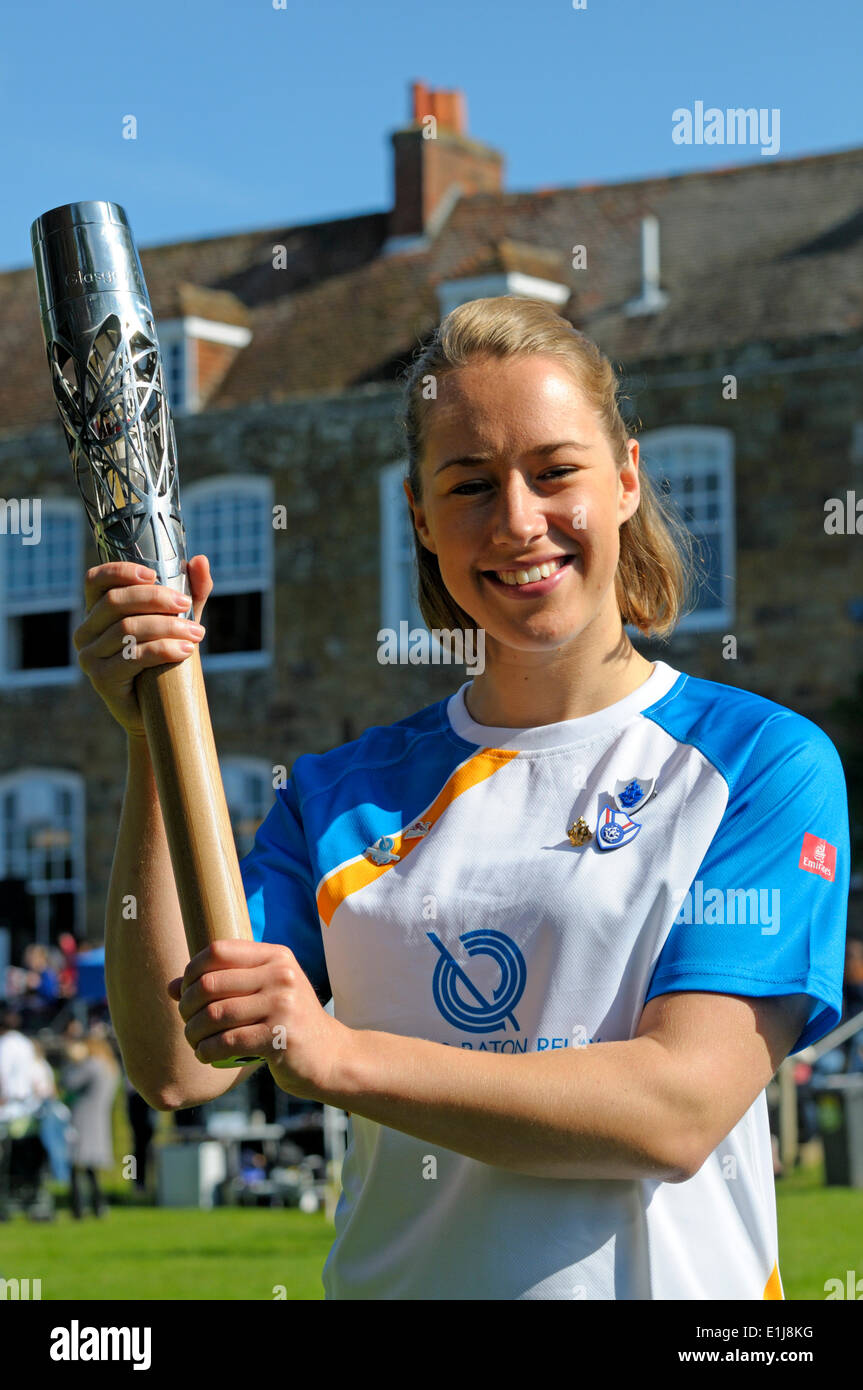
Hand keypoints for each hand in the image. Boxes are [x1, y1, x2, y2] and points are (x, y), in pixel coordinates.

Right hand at [73, 555, 212, 738]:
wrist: (158, 712)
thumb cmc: (164, 660)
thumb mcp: (178, 621)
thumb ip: (190, 593)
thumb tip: (200, 560)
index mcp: (97, 611)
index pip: (96, 580)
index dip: (121, 572)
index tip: (154, 573)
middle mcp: (86, 631)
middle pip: (116, 602)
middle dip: (156, 600)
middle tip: (187, 606)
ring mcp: (89, 656)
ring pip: (127, 629)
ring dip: (167, 627)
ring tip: (197, 633)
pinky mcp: (101, 679)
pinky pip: (133, 657)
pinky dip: (162, 650)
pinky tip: (185, 650)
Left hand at [168, 939, 350, 1101]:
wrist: (330, 1056)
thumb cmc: (288, 1022)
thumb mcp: (262, 993)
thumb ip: (222, 985)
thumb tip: (171, 987)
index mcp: (276, 956)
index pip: (218, 950)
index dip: (192, 970)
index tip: (186, 991)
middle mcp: (281, 975)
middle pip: (210, 983)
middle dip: (187, 1005)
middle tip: (188, 1022)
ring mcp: (283, 1005)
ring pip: (215, 1014)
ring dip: (194, 1032)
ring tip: (195, 1041)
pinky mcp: (280, 1037)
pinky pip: (227, 1042)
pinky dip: (207, 1051)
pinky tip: (206, 1056)